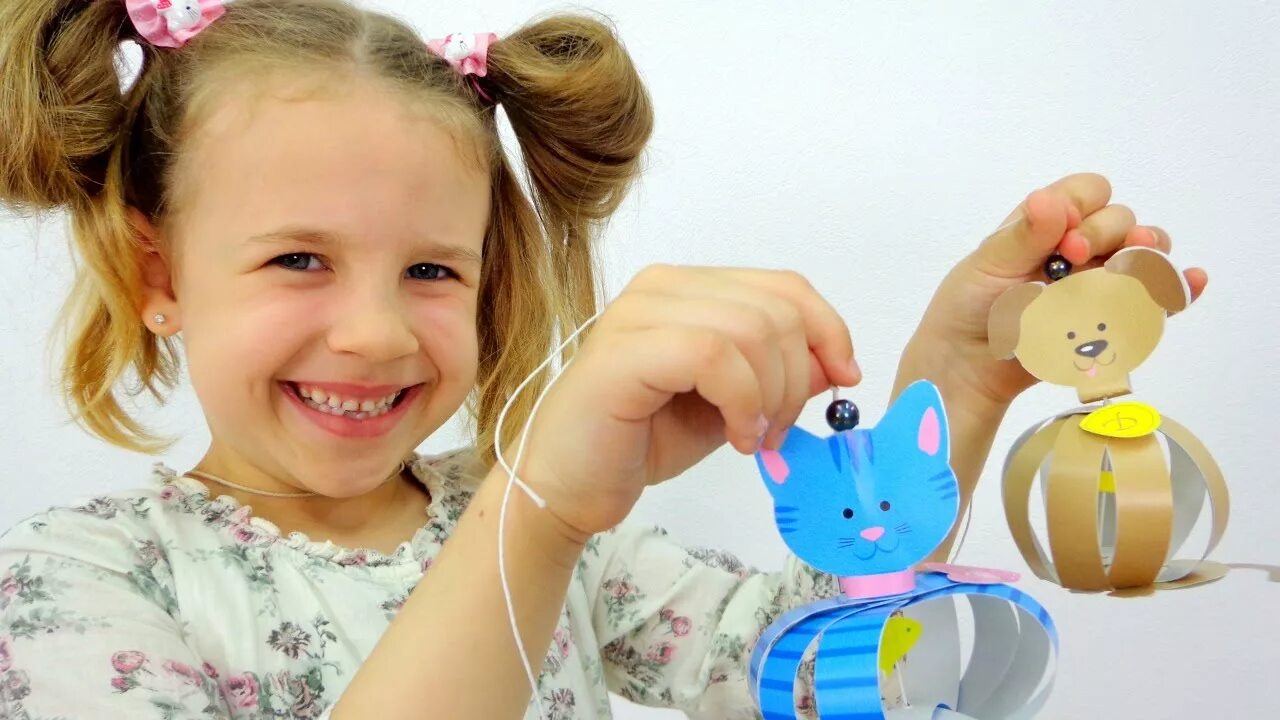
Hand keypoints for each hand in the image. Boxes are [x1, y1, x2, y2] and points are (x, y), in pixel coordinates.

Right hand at [517, 265, 860, 537]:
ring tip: (752, 437)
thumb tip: (838, 364)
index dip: (827, 330)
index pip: (783, 285)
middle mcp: (663, 286)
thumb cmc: (640, 442)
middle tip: (779, 430)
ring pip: (751, 329)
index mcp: (688, 289)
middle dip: (798, 377)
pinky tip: (735, 436)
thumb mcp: (731, 404)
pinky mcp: (624, 351)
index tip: (844, 380)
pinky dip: (742, 401)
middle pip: (776, 308)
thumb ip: (777, 375)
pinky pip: (713, 356)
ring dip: (771, 395)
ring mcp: (639, 313)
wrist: (567, 486)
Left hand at [901, 173, 1208, 409]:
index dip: (1084, 207)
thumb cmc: (969, 309)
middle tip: (1074, 260)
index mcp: (1046, 224)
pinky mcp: (1111, 318)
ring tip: (1137, 268)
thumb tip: (1051, 200)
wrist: (968, 367)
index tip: (1063, 237)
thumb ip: (1023, 237)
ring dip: (1147, 257)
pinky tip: (1190, 283)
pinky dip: (1177, 289)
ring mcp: (1098, 281)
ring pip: (1144, 255)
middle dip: (1107, 234)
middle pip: (1121, 221)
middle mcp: (1079, 247)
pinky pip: (1153, 300)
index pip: (1087, 192)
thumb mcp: (985, 267)